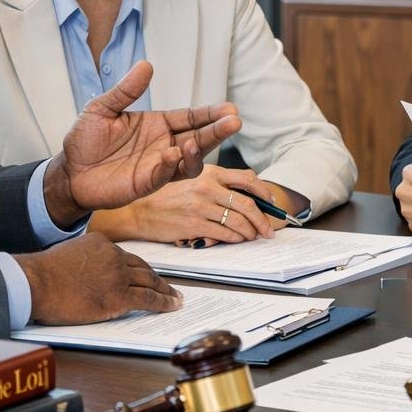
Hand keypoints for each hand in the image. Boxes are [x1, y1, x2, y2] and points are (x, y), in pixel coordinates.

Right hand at [15, 232, 182, 324]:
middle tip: (169, 287)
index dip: (139, 269)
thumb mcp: (66, 254)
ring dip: (165, 291)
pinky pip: (148, 299)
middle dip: (157, 278)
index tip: (146, 274)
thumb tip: (87, 273)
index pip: (126, 258)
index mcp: (101, 244)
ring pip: (150, 282)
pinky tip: (172, 306)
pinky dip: (164, 303)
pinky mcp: (119, 296)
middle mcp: (114, 256)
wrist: (35, 283)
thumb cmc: (41, 275)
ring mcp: (118, 275)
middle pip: (143, 268)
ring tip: (175, 297)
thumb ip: (83, 260)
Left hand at [43, 61, 241, 226]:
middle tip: (234, 122)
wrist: (68, 171)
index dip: (211, 114)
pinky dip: (171, 166)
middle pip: (199, 138)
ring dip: (198, 151)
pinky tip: (171, 153)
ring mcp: (158, 166)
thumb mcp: (102, 108)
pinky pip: (166, 176)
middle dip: (217, 131)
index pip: (191, 118)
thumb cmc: (85, 140)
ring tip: (195, 141)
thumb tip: (147, 65)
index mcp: (158, 125)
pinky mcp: (146, 184)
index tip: (230, 109)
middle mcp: (165, 145)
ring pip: (190, 161)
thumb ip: (126, 90)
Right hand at [96, 165, 285, 245]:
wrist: (139, 210)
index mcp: (210, 172)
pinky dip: (235, 238)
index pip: (247, 179)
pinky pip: (224, 233)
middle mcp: (207, 187)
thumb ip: (216, 184)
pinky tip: (237, 240)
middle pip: (248, 204)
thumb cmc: (167, 196)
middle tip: (268, 230)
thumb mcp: (192, 179)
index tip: (272, 203)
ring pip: (238, 221)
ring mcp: (201, 206)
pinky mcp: (194, 224)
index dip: (265, 192)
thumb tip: (246, 196)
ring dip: (251, 232)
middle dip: (263, 220)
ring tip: (253, 237)